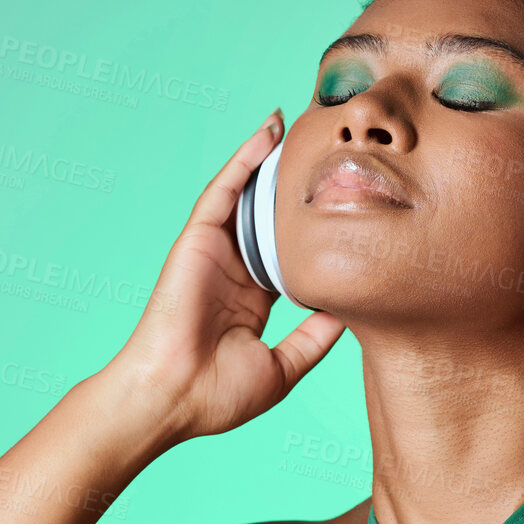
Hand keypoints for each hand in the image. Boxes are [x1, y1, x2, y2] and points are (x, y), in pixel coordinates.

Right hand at [102, 108, 347, 442]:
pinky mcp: (198, 239)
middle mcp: (236, 270)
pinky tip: (269, 133)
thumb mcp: (283, 367)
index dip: (316, 230)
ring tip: (303, 125)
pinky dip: (245, 159)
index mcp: (254, 299)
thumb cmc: (217, 395)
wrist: (172, 398)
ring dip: (272, 160)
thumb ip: (315, 338)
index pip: (291, 253)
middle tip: (330, 151)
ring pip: (250, 196)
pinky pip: (224, 190)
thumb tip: (351, 313)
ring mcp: (216, 252)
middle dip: (296, 187)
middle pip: (273, 217)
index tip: (349, 207)